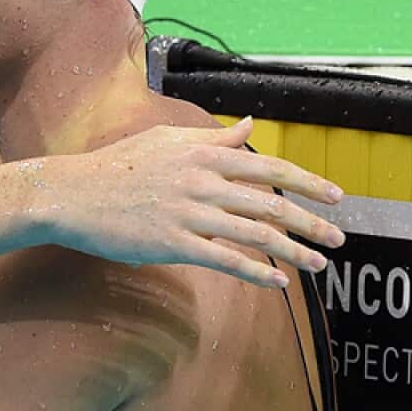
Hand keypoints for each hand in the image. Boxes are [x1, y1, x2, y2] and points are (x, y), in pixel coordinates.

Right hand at [43, 118, 345, 287]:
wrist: (73, 194)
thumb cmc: (117, 166)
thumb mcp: (166, 141)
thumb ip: (212, 138)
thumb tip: (249, 127)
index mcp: (203, 154)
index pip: (269, 168)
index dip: (307, 183)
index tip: (336, 198)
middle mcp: (201, 181)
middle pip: (269, 205)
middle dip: (310, 224)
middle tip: (338, 240)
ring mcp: (187, 213)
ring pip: (254, 235)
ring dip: (292, 252)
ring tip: (317, 265)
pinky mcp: (171, 243)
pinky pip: (224, 259)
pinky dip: (255, 273)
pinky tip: (277, 283)